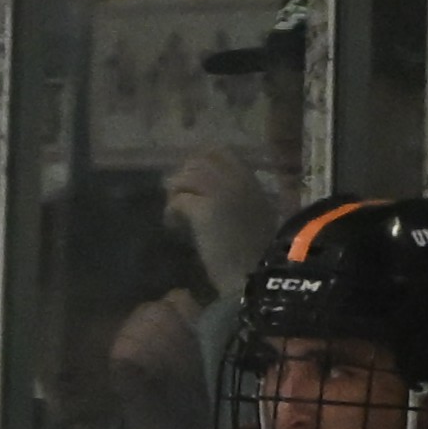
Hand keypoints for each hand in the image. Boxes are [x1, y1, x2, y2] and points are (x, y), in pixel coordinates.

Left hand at [162, 146, 281, 303]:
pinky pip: (179, 199)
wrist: (255, 275)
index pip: (220, 153)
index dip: (199, 162)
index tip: (191, 181)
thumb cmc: (256, 255)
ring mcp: (221, 192)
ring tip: (174, 214)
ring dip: (175, 193)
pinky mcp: (205, 210)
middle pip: (198, 161)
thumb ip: (237, 201)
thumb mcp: (253, 219)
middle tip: (177, 197)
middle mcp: (237, 180)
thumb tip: (209, 195)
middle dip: (183, 177)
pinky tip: (173, 226)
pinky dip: (171, 211)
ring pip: (186, 176)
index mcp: (251, 181)